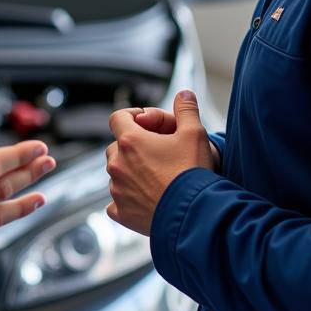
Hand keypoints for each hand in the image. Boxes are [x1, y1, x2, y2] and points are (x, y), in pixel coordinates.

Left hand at [106, 90, 216, 235]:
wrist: (194, 216)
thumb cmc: (193, 174)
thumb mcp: (195, 133)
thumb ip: (186, 109)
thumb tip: (184, 93)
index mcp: (130, 141)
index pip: (117, 117)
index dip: (131, 116)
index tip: (146, 123)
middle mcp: (117, 164)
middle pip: (116, 146)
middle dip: (132, 146)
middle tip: (156, 152)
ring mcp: (117, 190)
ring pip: (116, 174)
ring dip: (129, 172)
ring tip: (155, 177)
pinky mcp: (121, 213)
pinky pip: (115, 203)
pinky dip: (126, 200)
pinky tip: (145, 200)